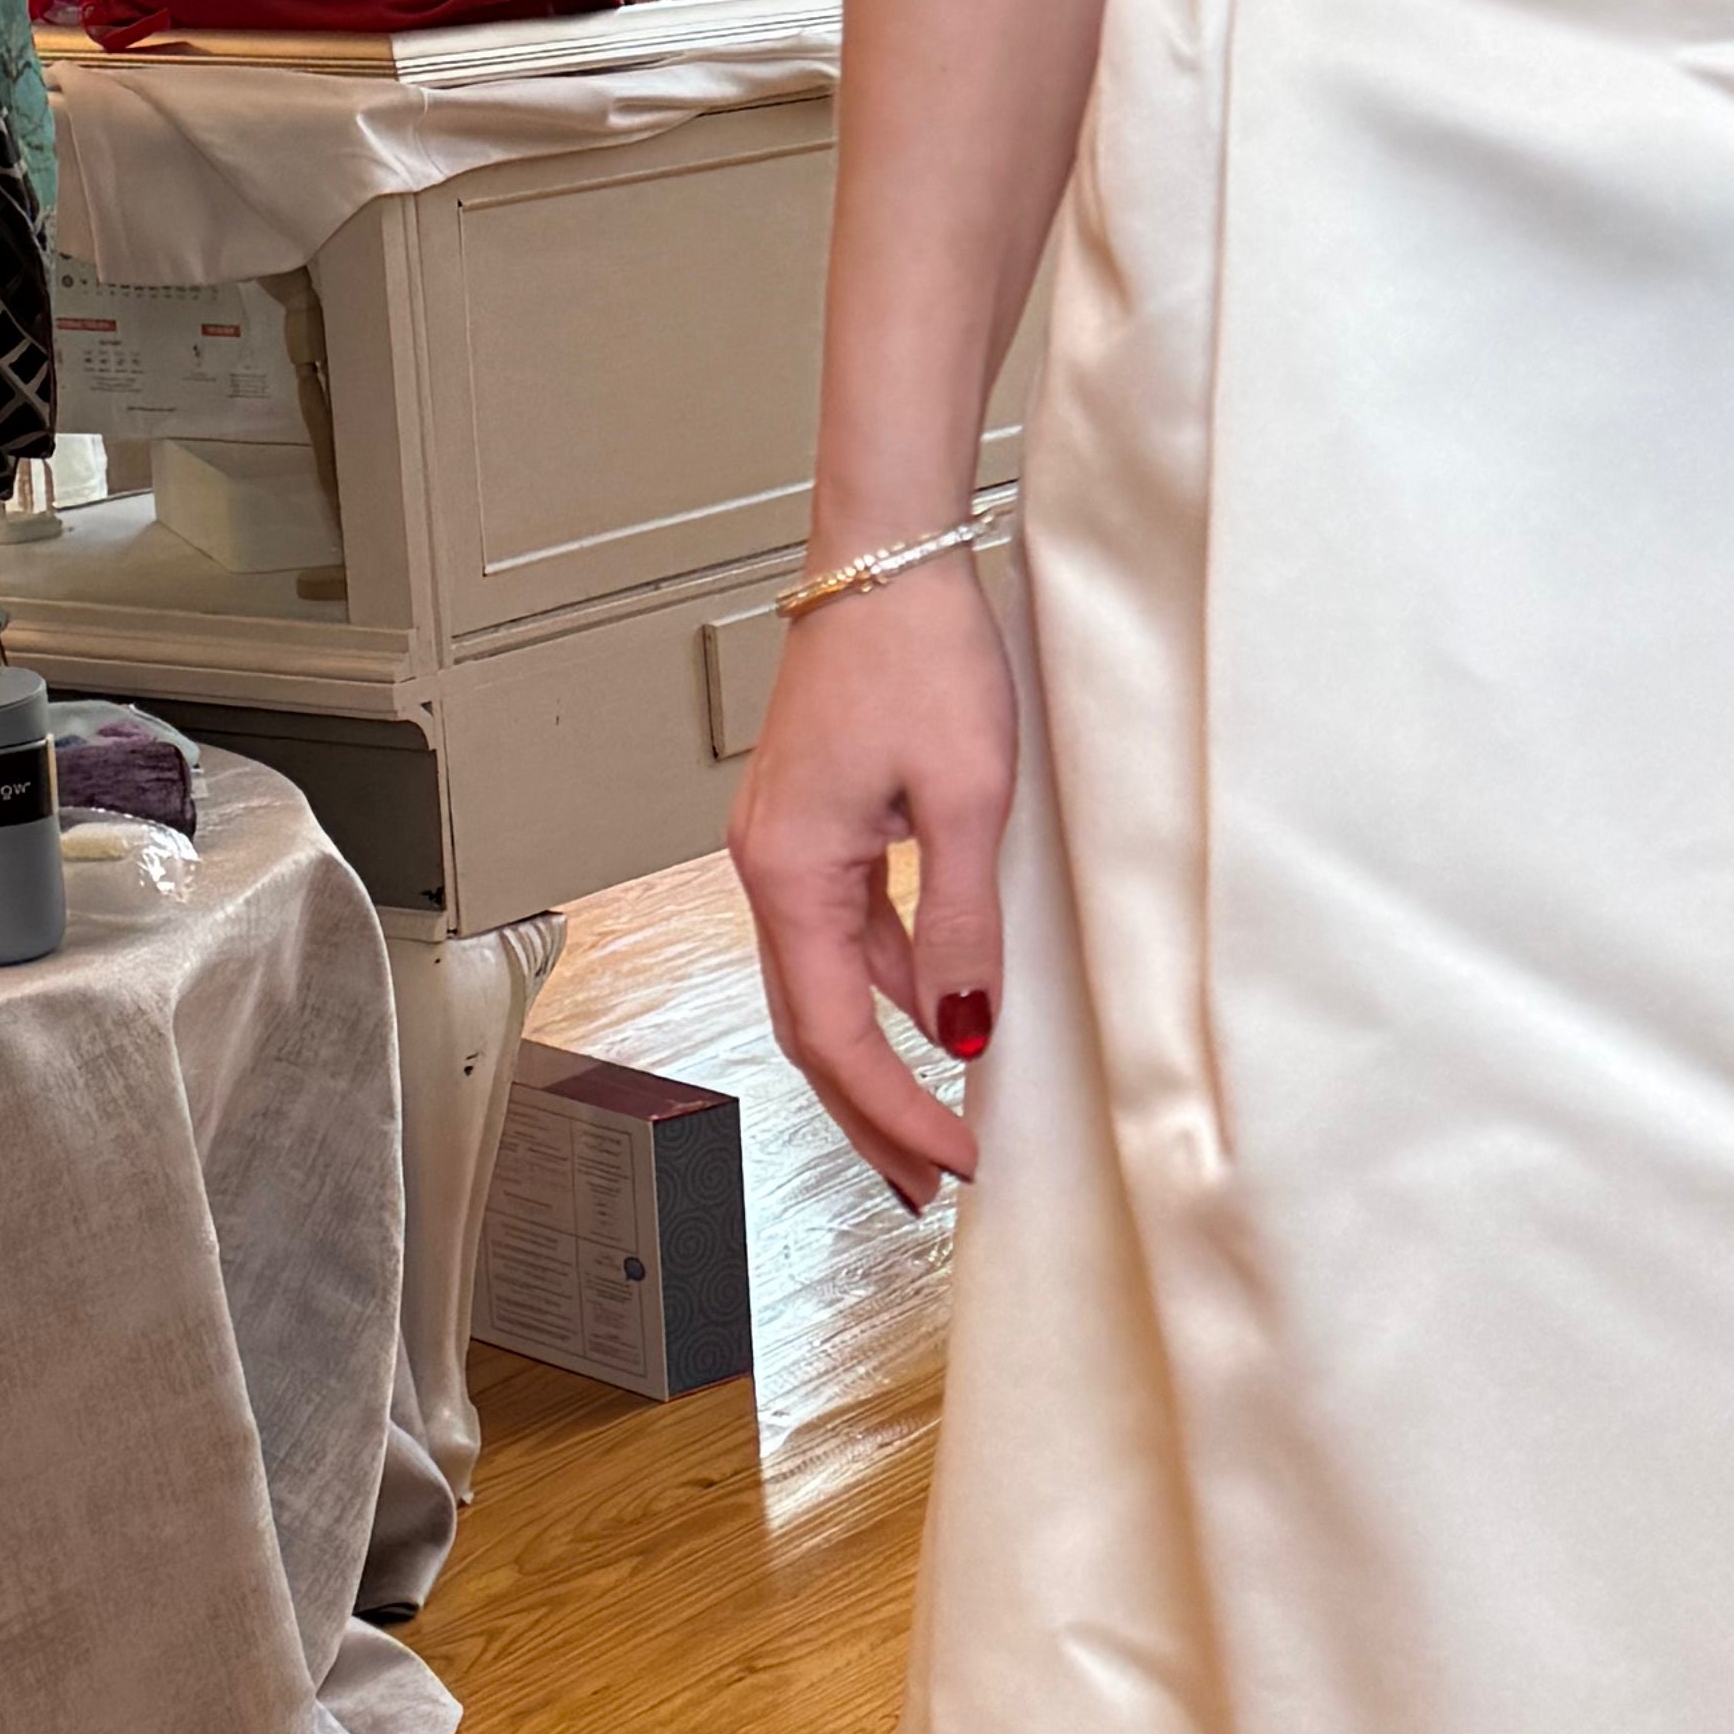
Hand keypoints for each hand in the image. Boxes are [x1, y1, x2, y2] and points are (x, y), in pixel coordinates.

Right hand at [728, 561, 1021, 1208]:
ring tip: (932, 1115)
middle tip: (924, 1180)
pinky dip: (885, 983)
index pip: (838, 1034)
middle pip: (811, 1026)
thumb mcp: (966, 799)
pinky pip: (844, 929)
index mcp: (788, 871)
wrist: (888, 553)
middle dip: (868, 1111)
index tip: (952, 1159)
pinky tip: (934, 1007)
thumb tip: (964, 1027)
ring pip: (824, 982)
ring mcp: (785, 842)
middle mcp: (767, 864)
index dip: (895, 1109)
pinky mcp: (815, 819)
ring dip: (876, 1054)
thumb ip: (960, 923)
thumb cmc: (918, 650)